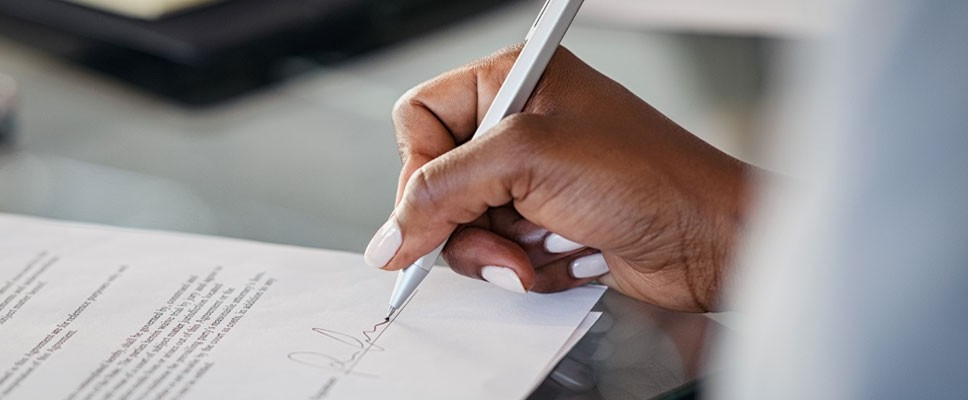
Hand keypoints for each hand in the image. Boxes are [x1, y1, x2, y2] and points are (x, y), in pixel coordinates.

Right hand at [362, 46, 751, 311]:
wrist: (711, 239)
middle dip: (461, 222)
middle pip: (435, 181)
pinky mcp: (545, 225)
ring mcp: (531, 179)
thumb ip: (442, 190)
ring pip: (461, 226)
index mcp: (511, 82)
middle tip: (496, 238)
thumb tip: (389, 234)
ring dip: (494, 252)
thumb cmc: (649, 176)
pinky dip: (520, 268)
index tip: (423, 213)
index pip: (420, 119)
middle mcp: (517, 127)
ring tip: (536, 253)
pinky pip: (496, 254)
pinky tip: (559, 260)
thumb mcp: (527, 161)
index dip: (417, 169)